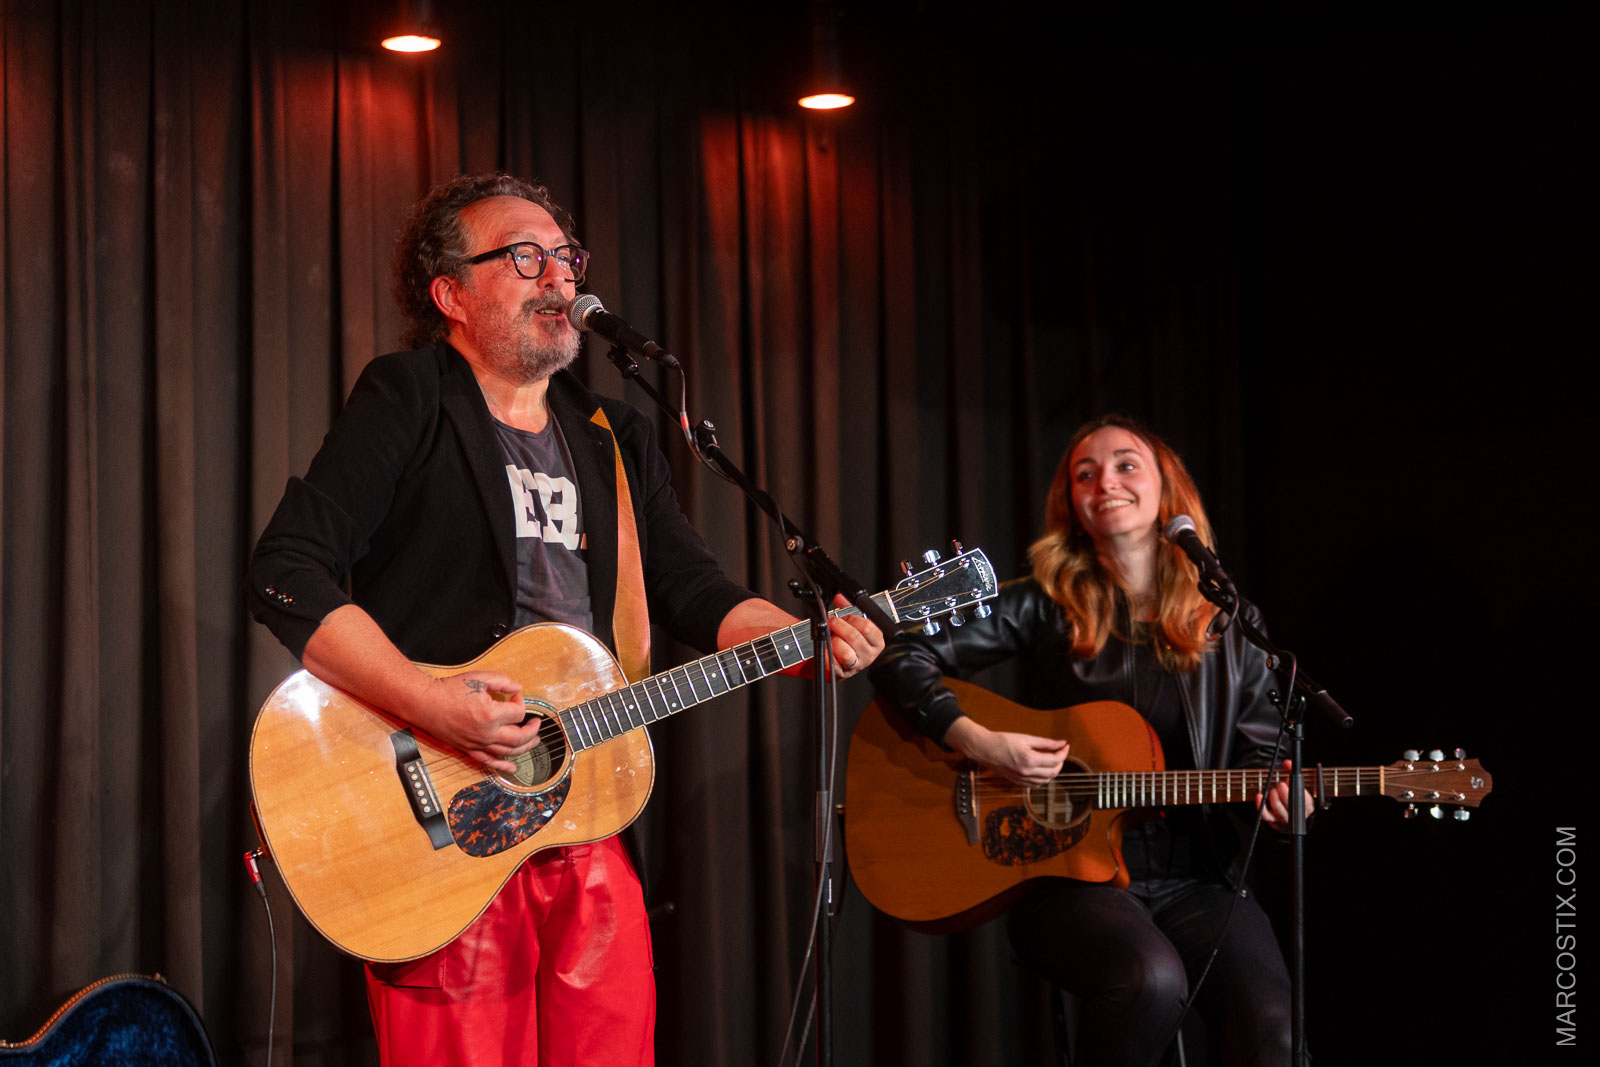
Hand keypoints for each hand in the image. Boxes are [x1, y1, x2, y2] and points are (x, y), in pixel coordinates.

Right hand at [412, 671, 542, 774]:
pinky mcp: (469, 749)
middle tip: (537, 723)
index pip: (518, 713)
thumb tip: (518, 689)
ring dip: (525, 748)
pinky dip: (503, 766)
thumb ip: (502, 681)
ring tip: (534, 741)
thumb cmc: (450, 690)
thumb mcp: (479, 678)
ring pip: (508, 752)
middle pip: (520, 737)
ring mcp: (478, 744)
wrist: (426, 703)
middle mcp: (486, 733)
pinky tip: (512, 768)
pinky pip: (489, 762)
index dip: (521, 702)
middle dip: (533, 730)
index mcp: (490, 714)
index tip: (515, 696)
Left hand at [825, 594, 884, 678]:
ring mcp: (857, 665)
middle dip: (839, 627)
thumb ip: (847, 607)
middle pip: (854, 637)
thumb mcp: (851, 623)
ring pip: (845, 652)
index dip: (852, 619)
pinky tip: (826, 649)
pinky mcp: (843, 673)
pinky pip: (833, 663)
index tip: (844, 617)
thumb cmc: (846, 640)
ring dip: (834, 642)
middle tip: (831, 623)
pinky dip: (827, 654)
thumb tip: (839, 597)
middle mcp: (869, 654)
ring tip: (831, 638)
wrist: (837, 661)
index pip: (868, 627)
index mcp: (876, 640)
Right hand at [945, 716, 1068, 786]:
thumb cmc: (1003, 741)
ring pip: (1046, 781)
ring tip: (1052, 760)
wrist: (985, 749)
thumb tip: (1062, 743)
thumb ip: (1046, 742)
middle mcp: (1026, 772)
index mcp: (1029, 759)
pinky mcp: (1018, 782)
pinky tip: (1042, 769)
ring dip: (1053, 771)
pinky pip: (1036, 785)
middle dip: (1060, 762)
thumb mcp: (1026, 738)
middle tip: (1060, 752)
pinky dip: (1043, 778)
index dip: (1063, 752)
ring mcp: (1022, 779)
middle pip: (1053, 772)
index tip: (1065, 746)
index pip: (1055, 760)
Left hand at [1255, 759, 1314, 827]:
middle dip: (1283, 790)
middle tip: (1280, 784)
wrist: (1292, 817)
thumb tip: (1286, 762)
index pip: (1303, 797)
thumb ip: (1293, 772)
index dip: (1294, 787)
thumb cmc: (1295, 797)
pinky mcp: (1274, 822)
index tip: (1288, 779)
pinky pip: (1265, 815)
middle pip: (1289, 803)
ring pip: (1277, 807)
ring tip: (1273, 790)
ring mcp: (1285, 819)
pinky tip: (1259, 796)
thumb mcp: (1298, 786)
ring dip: (1273, 795)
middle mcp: (1297, 814)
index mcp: (1307, 806)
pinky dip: (1260, 805)